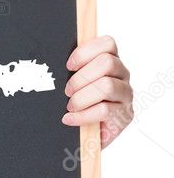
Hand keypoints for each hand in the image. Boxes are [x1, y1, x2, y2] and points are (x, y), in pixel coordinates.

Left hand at [62, 34, 132, 148]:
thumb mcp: (73, 81)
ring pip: (107, 86)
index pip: (107, 43)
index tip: (68, 66)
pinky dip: (83, 115)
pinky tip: (70, 119)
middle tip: (67, 91)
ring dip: (82, 97)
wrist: (86, 133)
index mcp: (111, 59)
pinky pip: (105, 110)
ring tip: (70, 106)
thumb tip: (51, 59)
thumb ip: (72, 68)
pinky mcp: (125, 114)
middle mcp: (122, 74)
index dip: (85, 52)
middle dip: (81, 77)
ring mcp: (126, 94)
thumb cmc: (77, 100)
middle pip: (107, 63)